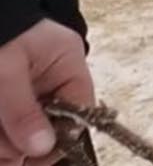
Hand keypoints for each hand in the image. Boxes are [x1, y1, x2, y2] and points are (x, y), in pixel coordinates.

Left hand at [0, 20, 91, 165]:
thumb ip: (23, 110)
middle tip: (5, 153)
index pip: (80, 108)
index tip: (31, 156)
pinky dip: (3, 135)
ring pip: (27, 129)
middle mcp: (53, 78)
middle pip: (51, 124)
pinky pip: (12, 126)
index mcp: (66, 62)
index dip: (59, 136)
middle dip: (25, 142)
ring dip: (8, 141)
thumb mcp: (6, 72)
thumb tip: (43, 148)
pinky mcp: (9, 98)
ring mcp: (30, 89)